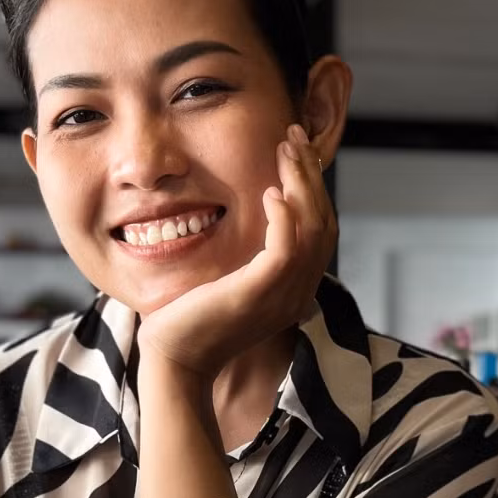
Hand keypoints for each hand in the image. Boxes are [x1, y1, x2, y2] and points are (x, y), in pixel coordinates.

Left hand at [136, 123, 335, 379]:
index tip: (295, 153)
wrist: (174, 360)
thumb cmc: (193, 322)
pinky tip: (270, 193)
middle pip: (323, 224)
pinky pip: (285, 250)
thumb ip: (251, 257)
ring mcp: (281, 296)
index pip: (322, 231)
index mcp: (296, 290)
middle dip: (310, 175)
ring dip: (300, 184)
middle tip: (294, 137)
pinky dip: (284, 218)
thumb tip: (255, 221)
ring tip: (285, 152)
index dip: (314, 188)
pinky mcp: (256, 294)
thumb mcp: (232, 283)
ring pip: (311, 231)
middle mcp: (298, 294)